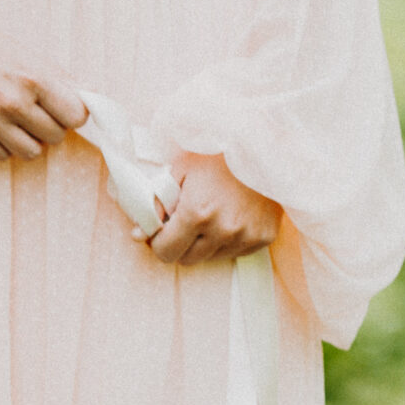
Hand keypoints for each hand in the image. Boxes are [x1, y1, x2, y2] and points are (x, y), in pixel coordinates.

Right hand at [0, 19, 85, 161]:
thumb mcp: (26, 53)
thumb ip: (58, 78)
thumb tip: (91, 97)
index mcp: (33, 78)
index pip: (75, 116)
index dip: (72, 114)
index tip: (63, 109)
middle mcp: (13, 101)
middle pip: (55, 137)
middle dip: (50, 126)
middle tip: (36, 112)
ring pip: (32, 152)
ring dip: (29, 140)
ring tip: (17, 122)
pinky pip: (3, 156)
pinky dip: (4, 146)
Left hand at [146, 154, 279, 265]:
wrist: (265, 144)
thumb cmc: (219, 152)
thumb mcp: (181, 169)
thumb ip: (158, 203)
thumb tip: (138, 234)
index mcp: (197, 212)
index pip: (165, 252)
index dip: (158, 242)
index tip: (161, 231)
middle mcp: (222, 230)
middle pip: (187, 260)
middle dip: (180, 244)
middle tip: (184, 222)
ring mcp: (245, 236)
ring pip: (211, 257)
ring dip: (205, 243)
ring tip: (212, 214)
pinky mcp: (263, 238)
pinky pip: (235, 251)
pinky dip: (228, 240)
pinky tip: (232, 215)